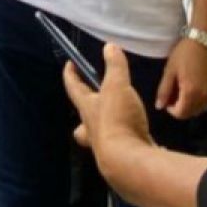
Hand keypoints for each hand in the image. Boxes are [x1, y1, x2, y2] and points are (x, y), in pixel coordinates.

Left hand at [64, 44, 152, 173]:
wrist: (128, 160)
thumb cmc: (118, 119)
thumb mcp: (117, 86)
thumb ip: (115, 66)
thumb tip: (109, 47)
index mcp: (88, 108)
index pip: (74, 88)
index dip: (71, 75)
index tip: (68, 65)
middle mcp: (93, 128)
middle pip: (82, 122)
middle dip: (84, 113)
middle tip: (89, 105)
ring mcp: (107, 145)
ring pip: (100, 136)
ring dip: (104, 128)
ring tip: (116, 120)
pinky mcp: (123, 156)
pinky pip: (122, 145)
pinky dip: (128, 139)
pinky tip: (137, 136)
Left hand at [155, 37, 206, 119]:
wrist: (203, 41)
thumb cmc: (183, 53)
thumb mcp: (170, 71)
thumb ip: (164, 90)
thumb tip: (159, 106)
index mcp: (191, 92)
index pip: (181, 113)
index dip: (171, 110)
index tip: (166, 99)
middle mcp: (203, 96)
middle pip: (190, 113)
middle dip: (180, 108)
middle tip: (172, 95)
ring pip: (199, 110)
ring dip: (189, 107)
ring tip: (181, 92)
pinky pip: (206, 103)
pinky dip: (198, 102)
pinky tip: (191, 91)